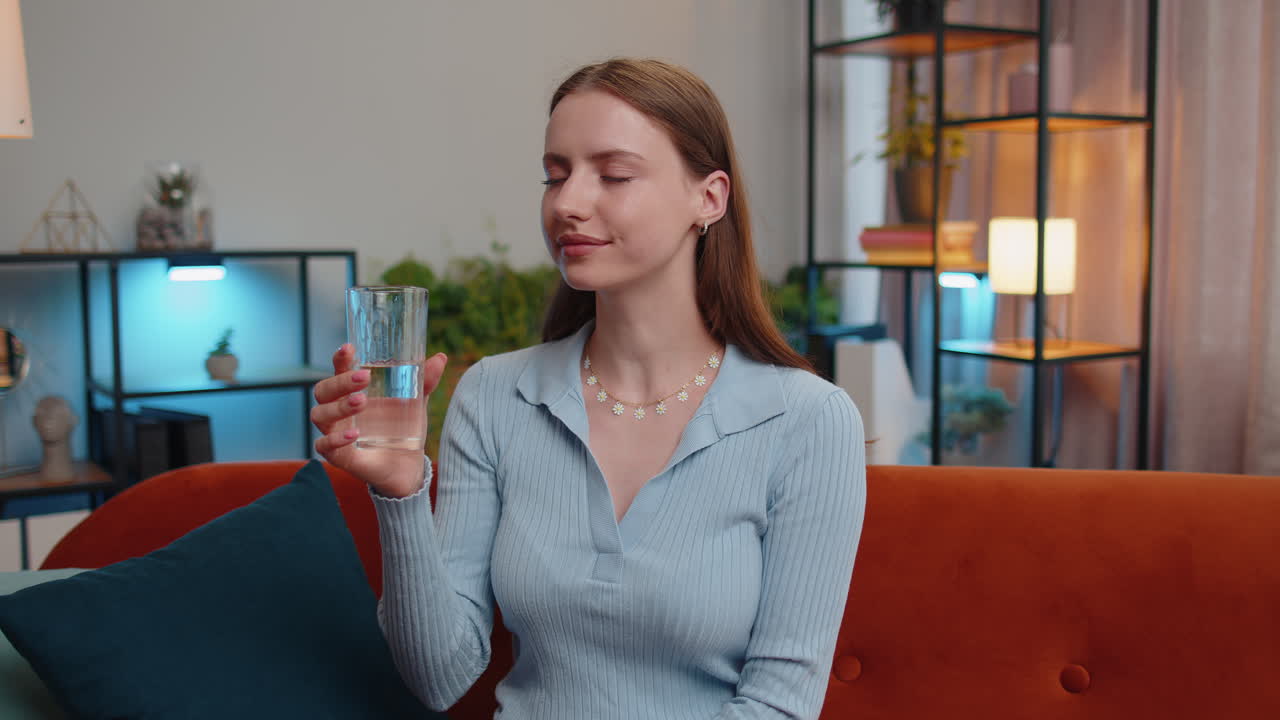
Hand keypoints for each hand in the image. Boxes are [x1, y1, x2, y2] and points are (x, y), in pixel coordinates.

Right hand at [311, 344, 448, 497]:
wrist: (408, 465)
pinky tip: (354, 434)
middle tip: (363, 377)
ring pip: (320, 415)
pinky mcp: (338, 455)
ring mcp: (335, 432)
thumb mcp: (416, 402)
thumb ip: (424, 381)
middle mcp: (338, 409)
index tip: (349, 348)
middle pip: (323, 390)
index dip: (340, 359)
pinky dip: (335, 439)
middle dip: (340, 382)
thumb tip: (440, 358)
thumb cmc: (404, 427)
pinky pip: (323, 446)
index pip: (338, 370)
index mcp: (352, 391)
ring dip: (339, 406)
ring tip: (362, 401)